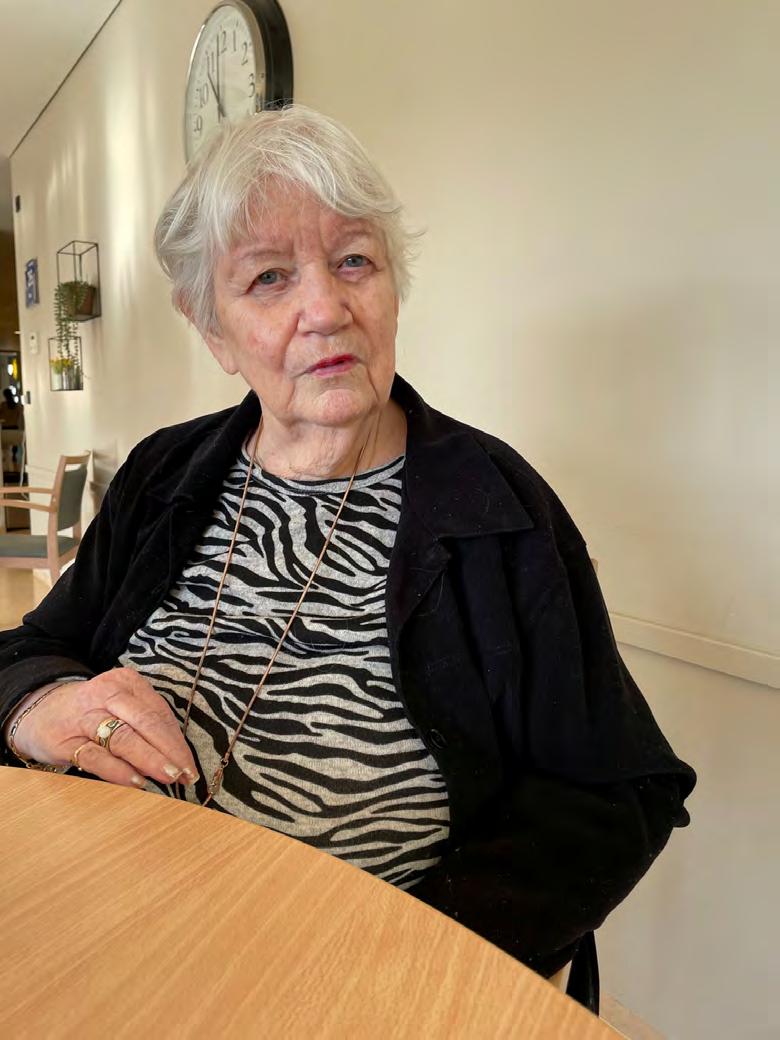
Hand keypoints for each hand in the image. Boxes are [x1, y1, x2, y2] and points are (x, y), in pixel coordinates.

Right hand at [6, 667, 197, 788]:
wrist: (37, 711)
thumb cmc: (91, 712)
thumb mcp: (119, 706)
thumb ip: (146, 726)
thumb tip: (178, 757)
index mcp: (125, 682)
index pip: (159, 713)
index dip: (177, 742)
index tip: (190, 766)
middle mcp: (105, 694)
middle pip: (145, 723)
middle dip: (169, 751)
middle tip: (185, 774)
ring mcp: (84, 717)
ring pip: (123, 738)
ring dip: (149, 760)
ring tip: (167, 777)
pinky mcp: (64, 742)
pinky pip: (96, 757)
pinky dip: (118, 771)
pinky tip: (135, 782)